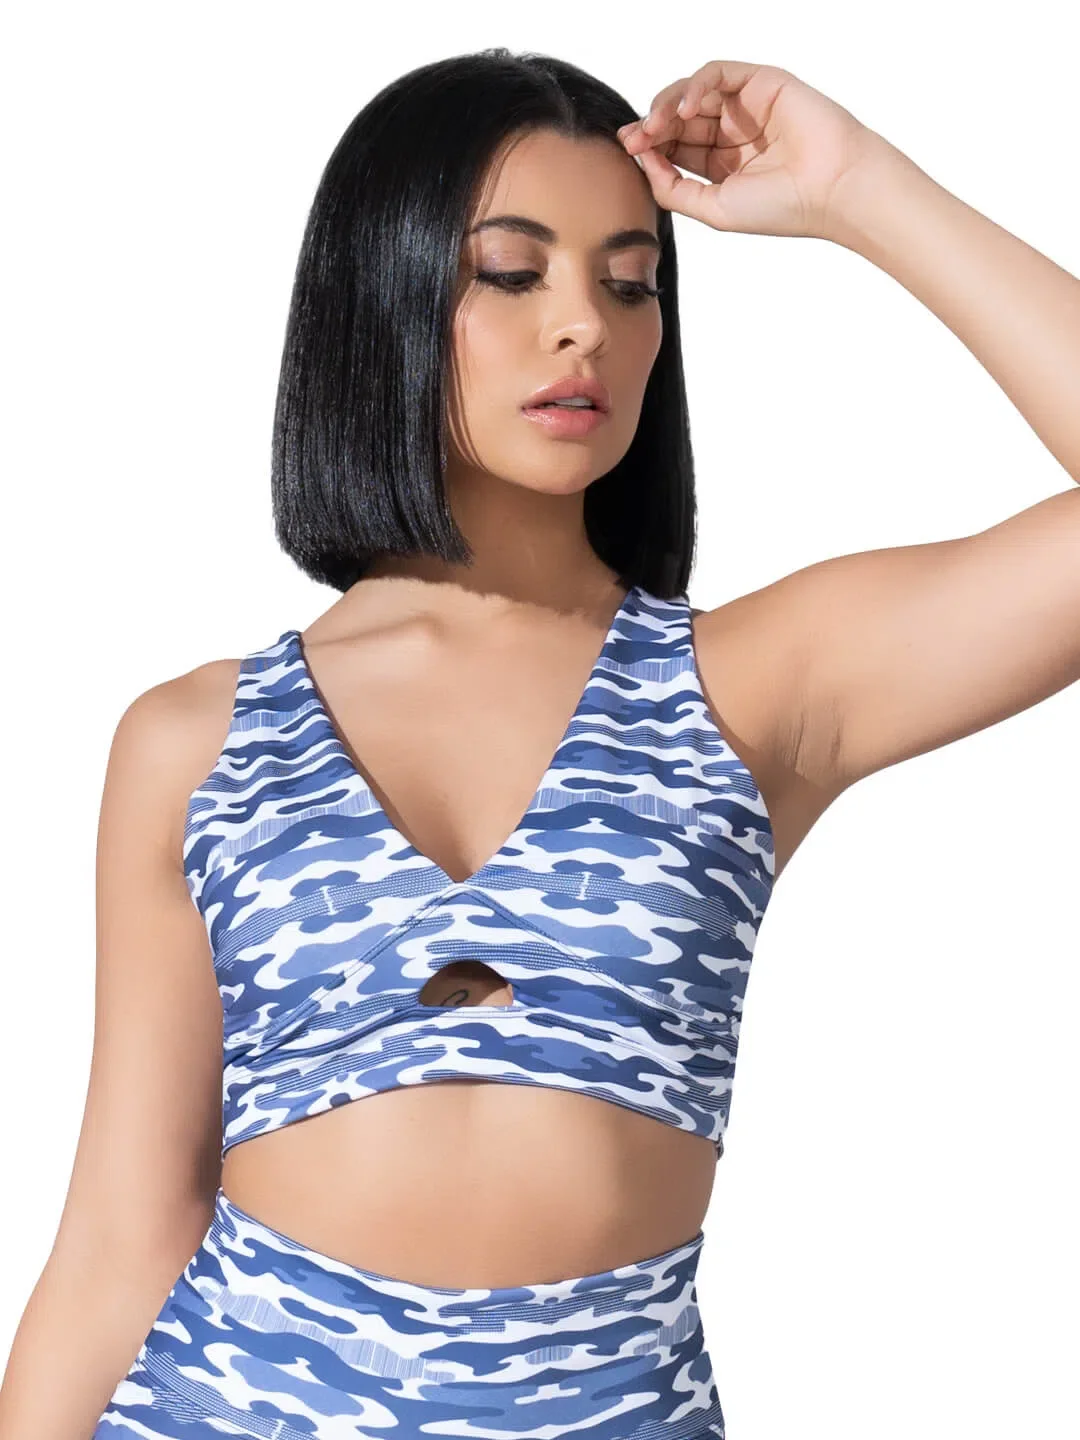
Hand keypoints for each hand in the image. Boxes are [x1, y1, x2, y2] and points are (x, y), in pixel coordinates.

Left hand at [617, 60, 895, 241]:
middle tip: (633, 136)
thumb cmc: (781, 207)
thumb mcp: (713, 209)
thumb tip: (642, 161)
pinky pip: (718, 74)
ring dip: (666, 105)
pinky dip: (695, 86)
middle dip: (651, 125)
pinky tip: (684, 110)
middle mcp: (732, 134)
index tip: (629, 151)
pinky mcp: (761, 83)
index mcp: (722, 166)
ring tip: (655, 125)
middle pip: (678, 120)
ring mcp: (746, 107)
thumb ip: (674, 189)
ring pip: (692, 94)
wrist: (832, 189)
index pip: (674, 148)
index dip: (649, 146)